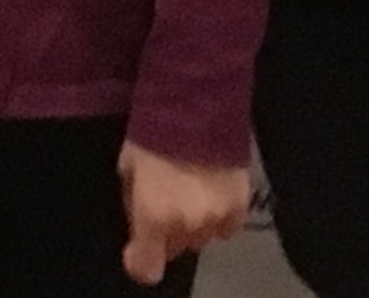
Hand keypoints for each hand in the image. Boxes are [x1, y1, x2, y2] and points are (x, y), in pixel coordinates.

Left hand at [115, 142, 248, 281]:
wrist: (198, 100)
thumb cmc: (153, 129)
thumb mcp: (128, 166)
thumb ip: (134, 203)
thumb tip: (139, 224)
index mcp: (154, 216)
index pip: (147, 268)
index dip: (140, 260)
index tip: (138, 249)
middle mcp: (187, 225)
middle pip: (174, 249)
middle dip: (167, 232)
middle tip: (165, 200)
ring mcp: (216, 217)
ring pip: (201, 239)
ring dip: (193, 224)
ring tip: (189, 190)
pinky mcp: (240, 206)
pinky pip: (227, 228)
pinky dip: (220, 217)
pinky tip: (212, 192)